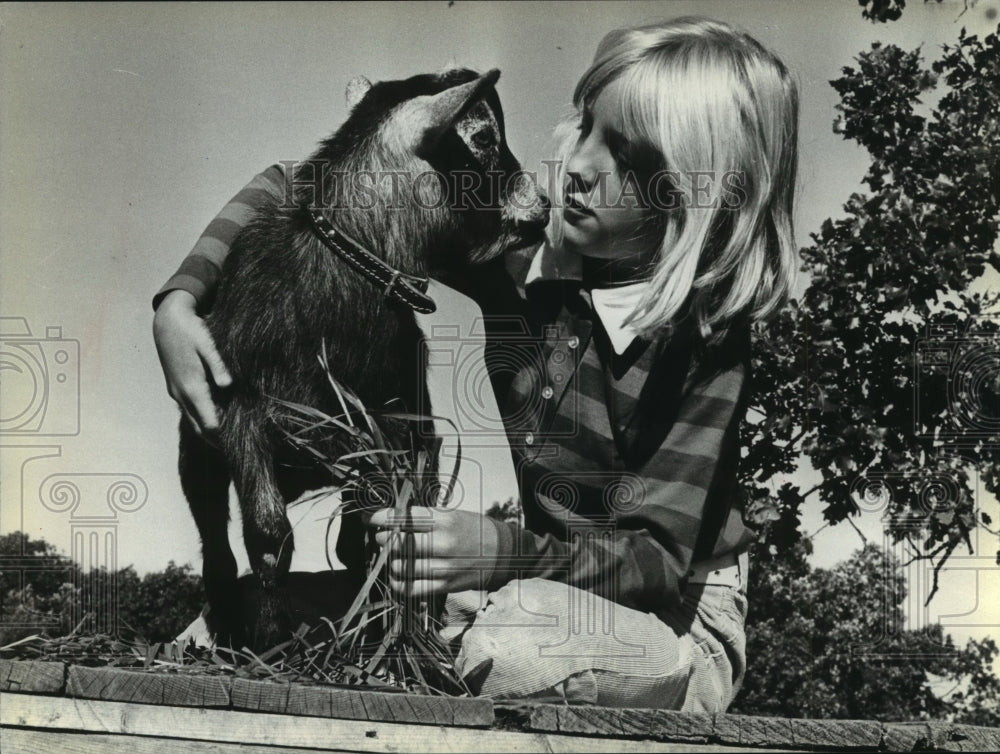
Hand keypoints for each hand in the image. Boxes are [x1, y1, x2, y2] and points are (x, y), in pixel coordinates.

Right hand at [153, 289, 231, 445]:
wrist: (167, 321)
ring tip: (230, 437)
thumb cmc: (191, 331)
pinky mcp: (176, 388)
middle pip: (200, 429)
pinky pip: (190, 411)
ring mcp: (176, 393)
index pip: (209, 425)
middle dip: (217, 441)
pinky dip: (203, 418)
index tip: (243, 443)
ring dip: (209, 431)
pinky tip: (218, 416)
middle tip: (238, 448)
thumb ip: (218, 366)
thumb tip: (228, 386)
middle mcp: (182, 395)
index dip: (224, 437)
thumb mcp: (207, 346)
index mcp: (192, 388)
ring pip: (193, 421)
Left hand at [368, 506, 498, 597]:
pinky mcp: (446, 586)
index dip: (381, 518)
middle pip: (399, 543)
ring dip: (390, 561)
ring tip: (392, 556)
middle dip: (384, 540)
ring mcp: (445, 567)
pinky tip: (396, 576)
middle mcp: (444, 543)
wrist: (504, 552)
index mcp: (445, 520)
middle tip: (382, 538)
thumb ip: (424, 518)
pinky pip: (412, 588)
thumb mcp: (452, 514)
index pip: (404, 518)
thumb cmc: (473, 529)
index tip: (369, 518)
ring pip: (402, 566)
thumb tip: (391, 520)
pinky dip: (398, 583)